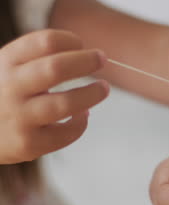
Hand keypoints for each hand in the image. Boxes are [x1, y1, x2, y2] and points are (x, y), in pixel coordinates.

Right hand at [0, 30, 108, 163]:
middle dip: (85, 61)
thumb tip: (84, 54)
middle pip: (56, 68)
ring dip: (91, 94)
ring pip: (65, 103)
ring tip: (103, 88)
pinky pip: (65, 134)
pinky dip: (81, 123)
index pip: (44, 42)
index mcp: (6, 63)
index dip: (69, 40)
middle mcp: (10, 88)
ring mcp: (19, 117)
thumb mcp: (6, 69)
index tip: (80, 44)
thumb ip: (36, 59)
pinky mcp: (28, 144)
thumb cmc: (2, 95)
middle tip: (102, 59)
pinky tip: (83, 114)